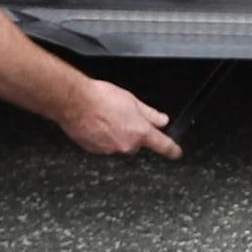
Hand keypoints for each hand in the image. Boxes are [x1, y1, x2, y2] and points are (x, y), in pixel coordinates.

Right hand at [57, 77, 181, 157]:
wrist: (74, 102)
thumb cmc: (100, 98)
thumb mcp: (132, 101)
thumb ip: (150, 114)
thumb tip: (162, 120)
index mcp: (140, 132)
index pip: (163, 145)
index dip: (172, 150)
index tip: (177, 153)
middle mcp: (126, 144)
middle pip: (136, 143)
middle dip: (132, 132)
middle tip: (122, 117)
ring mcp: (109, 150)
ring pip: (118, 144)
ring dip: (116, 134)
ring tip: (106, 117)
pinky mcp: (94, 150)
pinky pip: (103, 145)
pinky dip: (102, 137)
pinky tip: (96, 123)